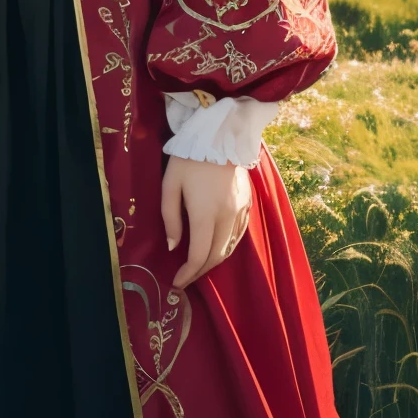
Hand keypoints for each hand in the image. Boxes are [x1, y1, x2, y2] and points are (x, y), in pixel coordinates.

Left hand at [161, 156, 251, 287]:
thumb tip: (173, 247)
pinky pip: (238, 234)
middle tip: (186, 277)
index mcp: (205, 213)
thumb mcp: (170, 185)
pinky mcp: (247, 204)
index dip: (188, 273)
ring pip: (229, 248)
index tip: (177, 282)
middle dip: (200, 272)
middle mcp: (226, 216)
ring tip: (198, 265)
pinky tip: (217, 247)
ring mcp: (240, 211)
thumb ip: (170, 218)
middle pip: (216, 256)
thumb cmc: (189, 159)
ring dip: (214, 261)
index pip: (199, 255)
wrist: (218, 135)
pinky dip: (227, 247)